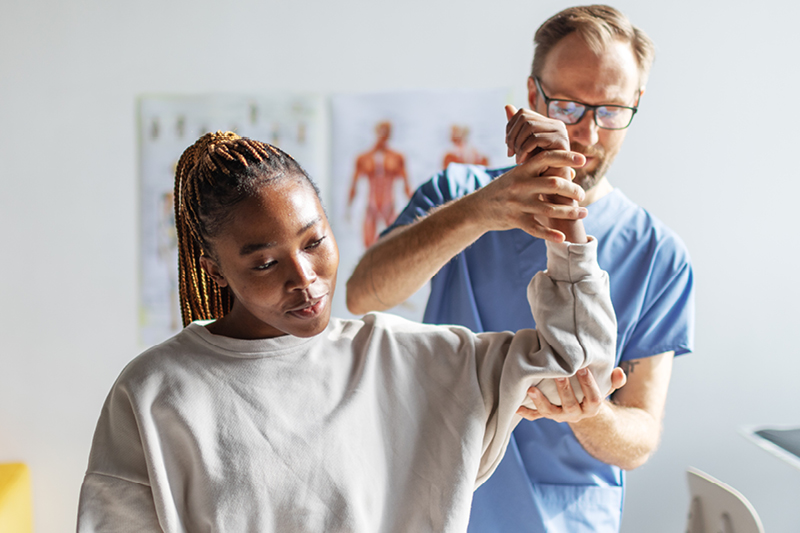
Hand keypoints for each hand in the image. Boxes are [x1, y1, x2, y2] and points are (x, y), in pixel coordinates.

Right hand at [467, 149, 585, 241]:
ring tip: (584, 213)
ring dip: (571, 212)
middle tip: (582, 194)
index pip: (547, 158)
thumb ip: (542, 174)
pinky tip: (563, 237)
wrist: (477, 209)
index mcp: (522, 170)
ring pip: (550, 209)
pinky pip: (536, 229)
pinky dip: (550, 234)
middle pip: (554, 184)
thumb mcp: (518, 176)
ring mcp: (517, 204)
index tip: (583, 160)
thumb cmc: (503, 190)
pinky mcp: (515, 220)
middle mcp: (520, 185)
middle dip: (573, 190)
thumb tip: (571, 173)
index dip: (566, 157)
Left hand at [505, 104, 569, 164]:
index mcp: (547, 123)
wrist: (552, 185)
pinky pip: (535, 138)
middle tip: (510, 153)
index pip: (522, 113)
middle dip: (512, 136)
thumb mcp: (524, 146)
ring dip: (517, 143)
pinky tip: (521, 161)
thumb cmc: (538, 167)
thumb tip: (507, 106)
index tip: (507, 145)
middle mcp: (556, 124)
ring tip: (515, 158)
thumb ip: (517, 127)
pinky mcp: (561, 142)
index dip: (510, 128)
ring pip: (529, 126)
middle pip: (524, 118)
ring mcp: (561, 132)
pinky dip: (524, 150)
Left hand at [516, 367, 626, 422]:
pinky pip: (535, 416)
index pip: (593, 398)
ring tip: (531, 390)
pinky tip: (516, 407)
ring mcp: (560, 416)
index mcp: (592, 407)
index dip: (588, 384)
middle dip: (563, 389)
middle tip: (558, 373)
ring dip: (540, 402)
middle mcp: (575, 414)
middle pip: (570, 405)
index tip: (582, 368)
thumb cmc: (592, 391)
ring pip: (550, 413)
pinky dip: (525, 412)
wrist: (582, 409)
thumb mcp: (605, 386)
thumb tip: (619, 372)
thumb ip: (613, 380)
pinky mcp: (547, 415)